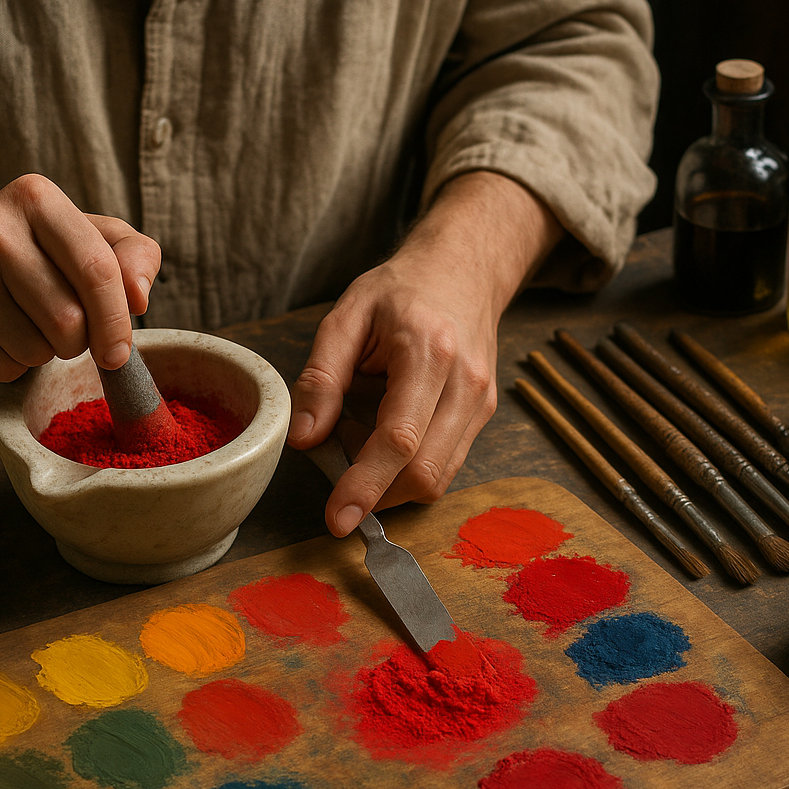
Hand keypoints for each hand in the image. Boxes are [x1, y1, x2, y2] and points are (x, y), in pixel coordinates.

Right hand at [0, 174, 160, 379]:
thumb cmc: (28, 256)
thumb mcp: (86, 237)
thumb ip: (132, 255)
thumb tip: (139, 296)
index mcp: (35, 199)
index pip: (97, 269)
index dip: (117, 320)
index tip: (120, 350)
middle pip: (69, 319)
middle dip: (78, 340)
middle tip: (63, 327)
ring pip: (37, 349)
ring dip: (44, 352)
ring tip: (25, 324)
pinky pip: (5, 367)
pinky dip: (13, 365)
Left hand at [288, 171, 561, 535]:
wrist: (463, 270)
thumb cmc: (400, 291)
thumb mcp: (346, 318)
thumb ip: (322, 378)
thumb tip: (305, 439)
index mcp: (428, 353)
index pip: (399, 440)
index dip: (365, 485)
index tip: (337, 518)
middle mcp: (464, 385)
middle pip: (425, 472)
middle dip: (376, 492)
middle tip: (339, 461)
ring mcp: (481, 403)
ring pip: (438, 477)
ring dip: (391, 480)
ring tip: (362, 435)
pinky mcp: (483, 415)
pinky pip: (445, 464)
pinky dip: (408, 467)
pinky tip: (387, 433)